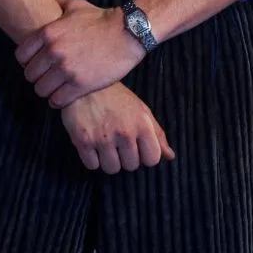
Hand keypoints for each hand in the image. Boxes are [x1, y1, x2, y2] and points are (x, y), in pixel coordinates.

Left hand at [15, 0, 146, 106]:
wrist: (128, 33)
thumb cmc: (102, 19)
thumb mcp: (76, 5)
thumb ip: (56, 0)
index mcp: (48, 33)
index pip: (21, 56)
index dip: (27, 61)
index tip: (36, 63)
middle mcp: (53, 52)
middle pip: (29, 75)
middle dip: (37, 77)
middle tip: (47, 77)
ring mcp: (66, 70)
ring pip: (41, 90)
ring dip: (47, 90)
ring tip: (56, 88)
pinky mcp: (80, 85)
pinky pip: (57, 100)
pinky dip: (58, 100)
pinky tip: (65, 96)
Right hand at [58, 83, 174, 173]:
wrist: (84, 83)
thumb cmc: (116, 98)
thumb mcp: (141, 111)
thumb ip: (157, 134)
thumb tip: (170, 156)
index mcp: (142, 125)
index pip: (152, 159)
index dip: (145, 156)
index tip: (137, 148)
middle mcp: (124, 133)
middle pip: (131, 166)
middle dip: (125, 158)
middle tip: (118, 143)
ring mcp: (103, 138)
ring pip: (111, 169)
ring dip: (108, 160)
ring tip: (105, 144)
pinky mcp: (83, 141)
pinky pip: (92, 165)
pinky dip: (92, 159)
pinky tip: (92, 144)